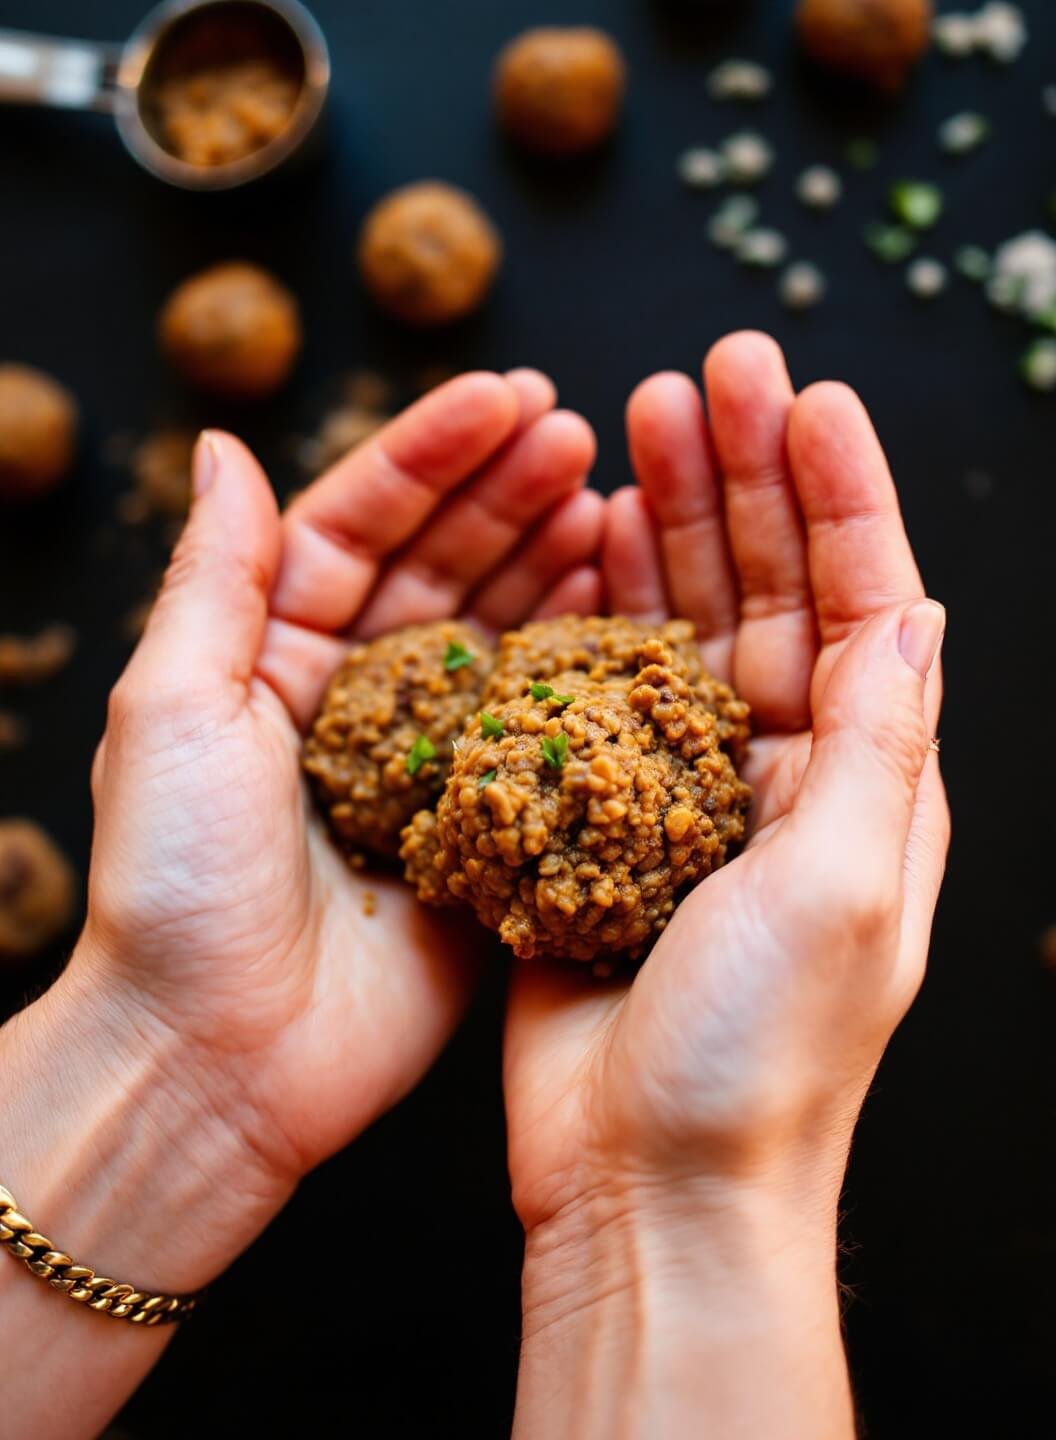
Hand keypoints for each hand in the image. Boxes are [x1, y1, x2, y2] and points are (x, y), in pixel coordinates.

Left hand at [0, 370, 599, 1438]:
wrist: (221, 1055)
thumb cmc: (177, 885)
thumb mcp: (169, 710)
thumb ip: (214, 577)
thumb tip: (232, 447)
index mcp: (273, 651)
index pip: (360, 524)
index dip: (431, 455)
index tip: (508, 396)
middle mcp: (356, 693)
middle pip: (442, 563)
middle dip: (506, 491)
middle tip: (579, 434)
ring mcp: (426, 757)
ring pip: (499, 632)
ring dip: (551, 559)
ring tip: (611, 496)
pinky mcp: (480, 824)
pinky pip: (539, 729)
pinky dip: (579, 665)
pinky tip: (623, 606)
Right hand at [504, 334, 948, 1437]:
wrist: (649, 1186)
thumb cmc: (759, 1061)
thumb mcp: (844, 889)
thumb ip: (876, 742)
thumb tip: (913, 609)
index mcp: (862, 783)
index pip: (867, 601)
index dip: (840, 490)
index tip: (804, 391)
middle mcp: (783, 773)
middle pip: (770, 589)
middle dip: (744, 475)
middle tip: (707, 368)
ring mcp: (688, 791)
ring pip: (682, 624)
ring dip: (666, 523)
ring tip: (634, 423)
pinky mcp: (601, 820)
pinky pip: (598, 690)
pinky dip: (590, 613)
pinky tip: (580, 547)